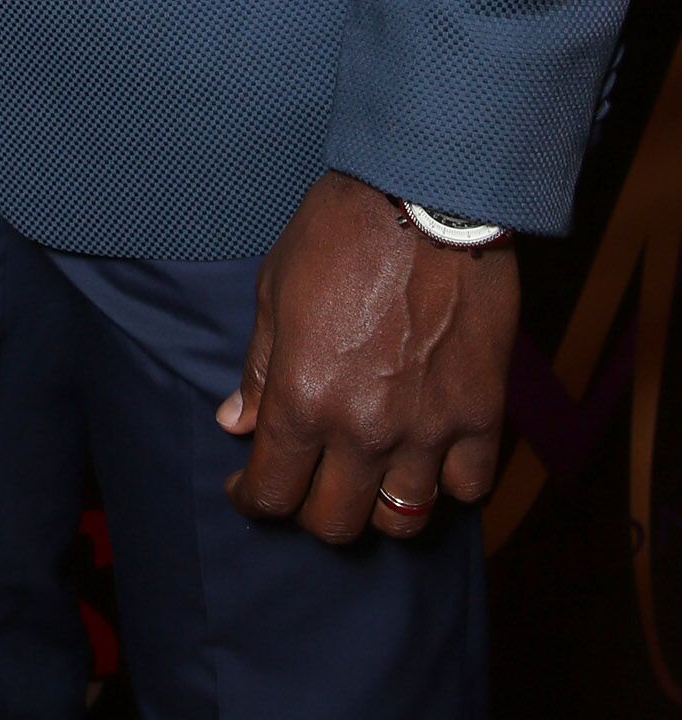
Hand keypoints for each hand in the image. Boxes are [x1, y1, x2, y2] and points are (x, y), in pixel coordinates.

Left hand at [218, 170, 516, 543]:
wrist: (426, 196)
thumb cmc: (339, 232)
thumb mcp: (275, 290)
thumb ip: (258, 368)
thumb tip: (236, 423)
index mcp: (304, 398)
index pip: (272, 491)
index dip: (252, 501)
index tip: (248, 492)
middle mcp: (364, 430)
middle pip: (334, 522)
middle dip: (309, 510)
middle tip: (306, 482)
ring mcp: (428, 430)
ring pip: (402, 521)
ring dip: (378, 509)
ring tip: (368, 480)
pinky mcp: (483, 415)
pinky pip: (468, 488)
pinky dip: (447, 484)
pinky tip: (430, 460)